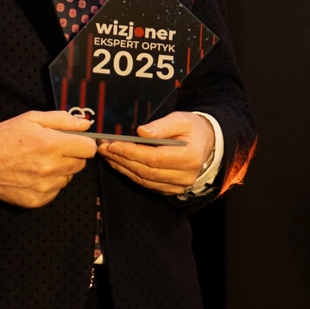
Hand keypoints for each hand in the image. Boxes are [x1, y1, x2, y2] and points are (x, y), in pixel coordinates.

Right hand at [0, 109, 97, 207]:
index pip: (88, 148)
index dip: (84, 143)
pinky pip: (55, 191)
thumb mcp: (32, 119)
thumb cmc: (4, 138)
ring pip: (68, 178)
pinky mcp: (36, 200)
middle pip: (80, 164)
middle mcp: (50, 168)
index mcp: (51, 145)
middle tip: (53, 150)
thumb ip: (63, 120)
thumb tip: (86, 124)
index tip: (76, 142)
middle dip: (71, 155)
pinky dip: (49, 184)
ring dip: (60, 171)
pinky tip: (33, 175)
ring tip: (39, 162)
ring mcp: (44, 187)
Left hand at [99, 111, 214, 196]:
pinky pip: (146, 184)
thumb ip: (162, 126)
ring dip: (122, 167)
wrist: (206, 143)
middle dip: (121, 159)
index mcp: (190, 157)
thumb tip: (141, 132)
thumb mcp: (181, 119)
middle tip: (103, 148)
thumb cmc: (193, 128)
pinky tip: (119, 163)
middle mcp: (185, 176)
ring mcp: (178, 186)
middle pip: (146, 171)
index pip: (154, 158)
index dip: (131, 152)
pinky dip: (130, 174)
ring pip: (144, 180)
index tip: (112, 144)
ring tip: (107, 154)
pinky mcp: (171, 189)